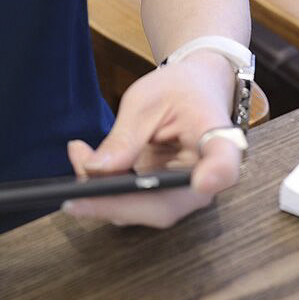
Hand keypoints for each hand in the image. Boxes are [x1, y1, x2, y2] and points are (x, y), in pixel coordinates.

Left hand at [61, 50, 242, 227]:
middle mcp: (205, 179)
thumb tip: (96, 170)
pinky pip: (131, 201)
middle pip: (164, 206)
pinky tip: (82, 158)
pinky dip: (102, 187)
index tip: (203, 183)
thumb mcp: (146, 101)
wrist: (192, 89)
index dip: (216, 176)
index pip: (224, 164)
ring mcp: (183, 192)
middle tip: (74, 185)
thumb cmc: (176, 90)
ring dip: (100, 193)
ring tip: (77, 153)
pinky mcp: (163, 194)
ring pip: (142, 210)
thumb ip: (125, 137)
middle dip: (113, 201)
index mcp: (217, 141)